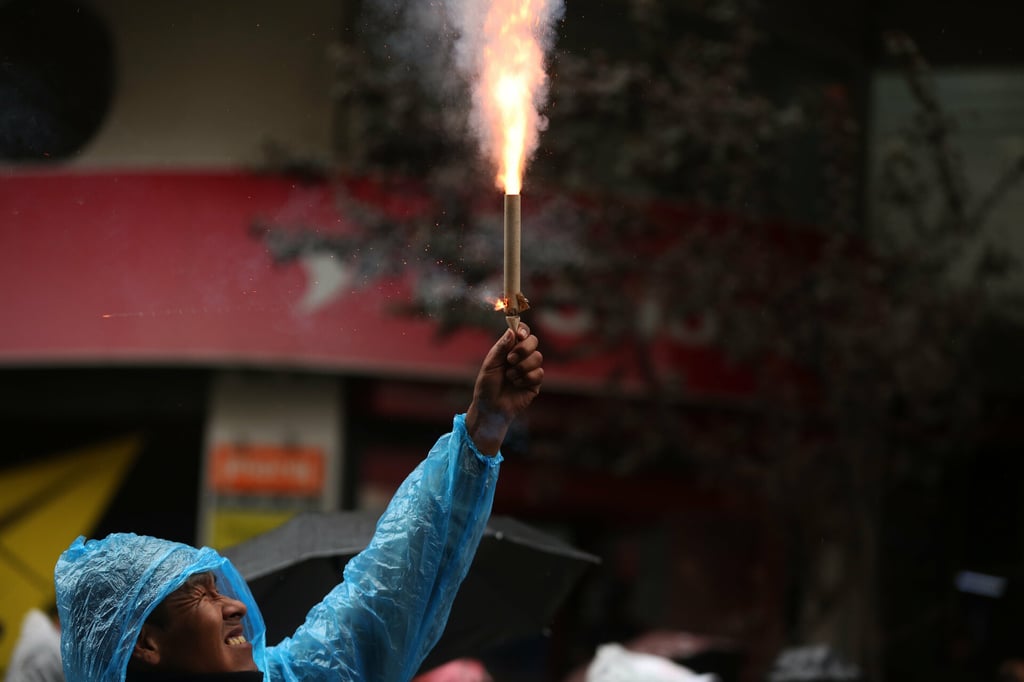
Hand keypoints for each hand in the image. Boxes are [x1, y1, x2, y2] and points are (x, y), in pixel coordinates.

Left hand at [465, 324, 543, 454]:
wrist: (491, 408)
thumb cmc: (487, 386)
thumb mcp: (490, 364)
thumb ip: (501, 347)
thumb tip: (512, 331)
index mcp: (509, 348)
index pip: (522, 332)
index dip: (523, 330)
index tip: (519, 335)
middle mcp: (521, 356)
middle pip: (534, 341)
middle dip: (523, 349)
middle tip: (510, 360)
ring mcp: (530, 368)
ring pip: (537, 357)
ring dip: (521, 367)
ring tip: (510, 377)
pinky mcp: (535, 382)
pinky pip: (538, 373)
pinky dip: (525, 379)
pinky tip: (516, 385)